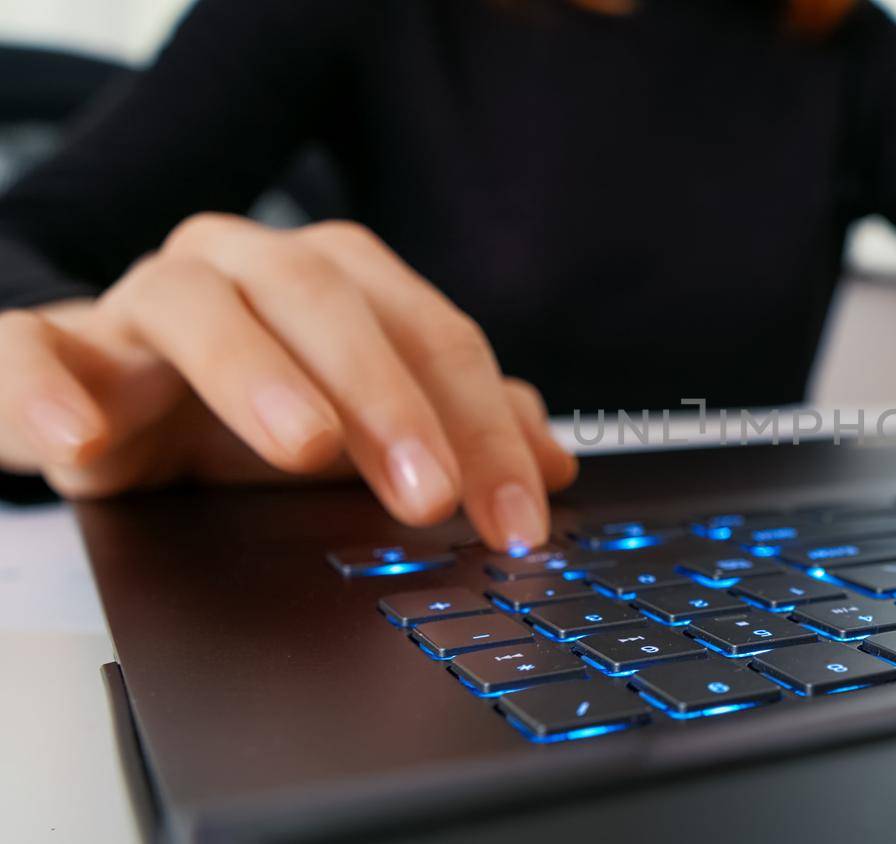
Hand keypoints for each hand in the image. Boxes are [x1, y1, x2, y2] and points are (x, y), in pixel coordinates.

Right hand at [0, 214, 575, 549]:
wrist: (101, 407)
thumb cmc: (245, 413)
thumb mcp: (364, 428)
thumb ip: (458, 429)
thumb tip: (553, 461)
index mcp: (327, 278)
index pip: (430, 334)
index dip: (484, 423)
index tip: (519, 515)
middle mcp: (238, 268)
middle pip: (326, 300)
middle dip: (390, 398)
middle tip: (430, 493)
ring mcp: (135, 302)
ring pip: (196, 303)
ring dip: (256, 374)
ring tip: (304, 447)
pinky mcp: (47, 349)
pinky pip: (30, 349)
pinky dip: (49, 385)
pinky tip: (85, 435)